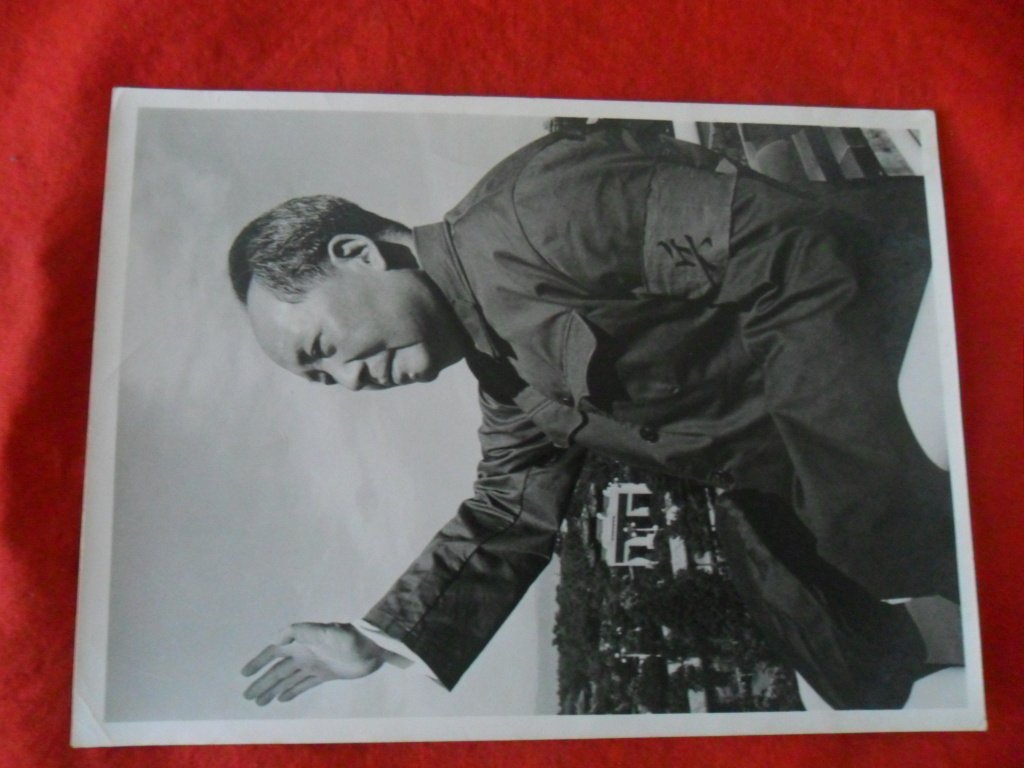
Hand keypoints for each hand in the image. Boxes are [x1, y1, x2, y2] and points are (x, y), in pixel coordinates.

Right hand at [241, 622, 384, 704]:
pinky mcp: (325, 674)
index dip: (259, 662)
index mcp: (301, 642)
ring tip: (259, 702)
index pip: (275, 652)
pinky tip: (281, 699)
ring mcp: (314, 665)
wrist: (371, 647)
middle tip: (247, 696)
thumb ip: (301, 631)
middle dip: (262, 682)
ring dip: (273, 689)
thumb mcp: (326, 631)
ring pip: (288, 679)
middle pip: (278, 670)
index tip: (245, 673)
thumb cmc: (349, 638)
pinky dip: (292, 691)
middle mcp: (304, 654)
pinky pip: (304, 684)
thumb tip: (277, 638)